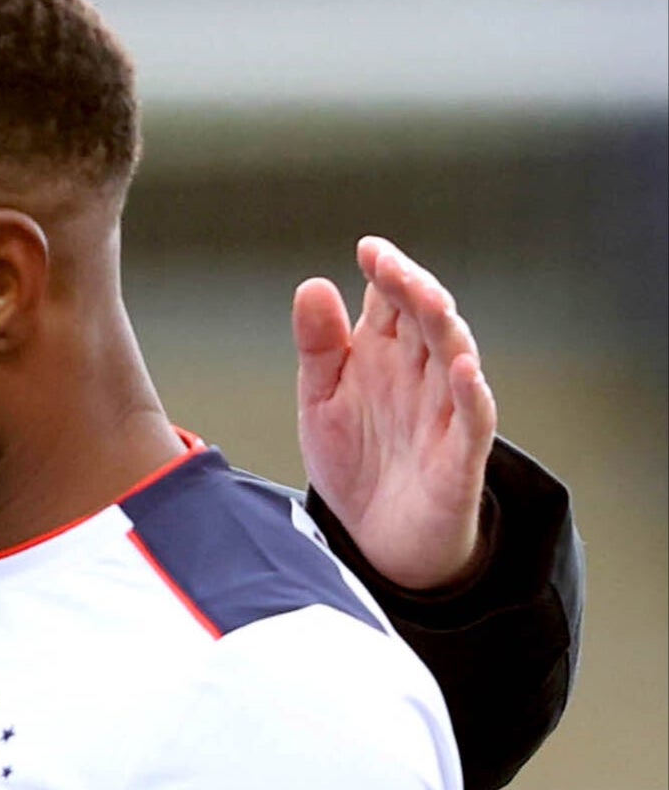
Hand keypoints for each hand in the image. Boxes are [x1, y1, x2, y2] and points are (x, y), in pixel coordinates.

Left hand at [293, 237, 497, 590]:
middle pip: (424, 319)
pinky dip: (472, 393)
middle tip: (390, 264)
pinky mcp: (460, 456)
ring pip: (454, 357)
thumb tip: (314, 283)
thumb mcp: (321, 399)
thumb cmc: (356, 460)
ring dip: (444, 326)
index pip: (391, 300)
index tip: (368, 249)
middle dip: (412, 288)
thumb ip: (318, 346)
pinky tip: (462, 368)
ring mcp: (443, 411)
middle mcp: (419, 374)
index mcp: (383, 354)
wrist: (377, 540)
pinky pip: (474, 418)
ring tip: (427, 297)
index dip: (386, 272)